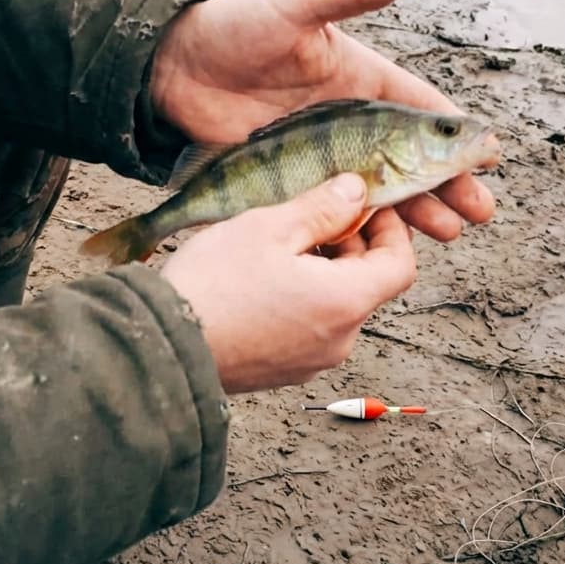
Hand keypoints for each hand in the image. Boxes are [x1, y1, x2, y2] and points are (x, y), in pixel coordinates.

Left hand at [150, 0, 496, 242]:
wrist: (170, 67)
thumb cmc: (236, 27)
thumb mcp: (298, 3)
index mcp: (360, 81)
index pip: (422, 111)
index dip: (457, 134)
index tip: (490, 156)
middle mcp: (347, 123)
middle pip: (411, 162)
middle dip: (450, 187)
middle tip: (480, 212)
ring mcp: (320, 159)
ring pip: (381, 193)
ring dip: (417, 214)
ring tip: (447, 235)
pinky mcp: (290, 184)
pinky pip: (334, 211)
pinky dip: (363, 228)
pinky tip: (386, 245)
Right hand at [161, 173, 415, 394]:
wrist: (163, 349)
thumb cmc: (214, 286)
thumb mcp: (268, 228)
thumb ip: (321, 207)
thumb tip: (356, 191)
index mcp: (345, 302)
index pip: (401, 264)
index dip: (391, 229)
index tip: (365, 205)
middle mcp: (339, 340)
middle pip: (367, 284)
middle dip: (349, 246)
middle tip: (312, 215)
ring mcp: (311, 362)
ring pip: (335, 305)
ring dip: (321, 272)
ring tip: (278, 246)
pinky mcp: (283, 372)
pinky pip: (307, 329)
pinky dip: (299, 300)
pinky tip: (260, 281)